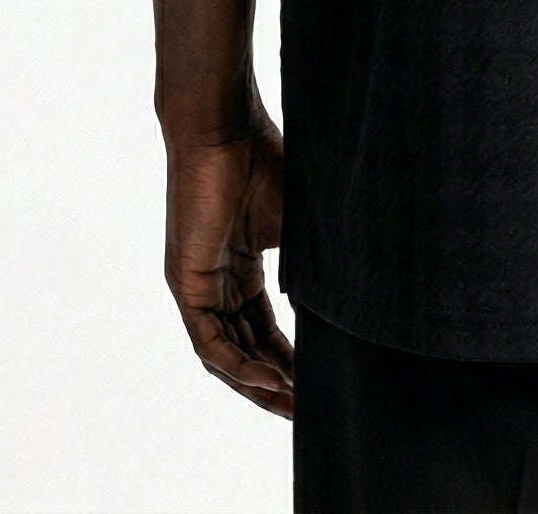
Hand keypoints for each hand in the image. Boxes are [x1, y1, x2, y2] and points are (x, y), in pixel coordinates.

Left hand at [164, 111, 293, 417]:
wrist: (225, 128)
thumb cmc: (261, 160)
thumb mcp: (295, 223)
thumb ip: (309, 262)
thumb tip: (350, 293)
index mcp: (240, 267)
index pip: (262, 329)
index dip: (288, 359)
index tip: (315, 383)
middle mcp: (215, 283)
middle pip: (245, 349)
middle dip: (275, 382)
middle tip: (306, 409)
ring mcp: (199, 286)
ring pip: (226, 355)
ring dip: (257, 383)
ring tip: (292, 404)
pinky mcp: (187, 283)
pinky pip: (210, 342)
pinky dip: (238, 365)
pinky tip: (268, 380)